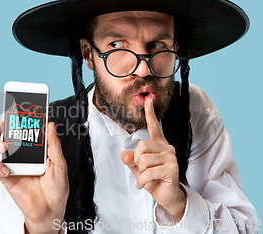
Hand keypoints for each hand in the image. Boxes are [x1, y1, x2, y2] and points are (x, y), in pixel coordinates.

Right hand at [0, 121, 68, 233]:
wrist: (51, 210)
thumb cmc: (56, 188)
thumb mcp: (60, 164)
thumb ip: (54, 145)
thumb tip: (50, 125)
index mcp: (33, 148)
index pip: (22, 128)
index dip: (17, 117)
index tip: (15, 106)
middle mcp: (20, 154)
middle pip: (4, 134)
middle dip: (1, 125)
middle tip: (4, 123)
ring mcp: (11, 164)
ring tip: (5, 146)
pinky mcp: (5, 177)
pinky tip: (7, 169)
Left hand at [120, 98, 185, 221]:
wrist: (166, 196)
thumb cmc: (153, 180)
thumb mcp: (138, 168)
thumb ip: (130, 160)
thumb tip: (124, 154)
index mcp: (159, 144)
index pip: (154, 126)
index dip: (150, 113)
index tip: (148, 100)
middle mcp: (167, 148)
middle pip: (141, 146)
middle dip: (136, 160)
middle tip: (140, 170)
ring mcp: (171, 158)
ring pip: (143, 159)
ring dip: (140, 172)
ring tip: (145, 178)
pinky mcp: (172, 169)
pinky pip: (148, 172)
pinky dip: (142, 181)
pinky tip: (143, 185)